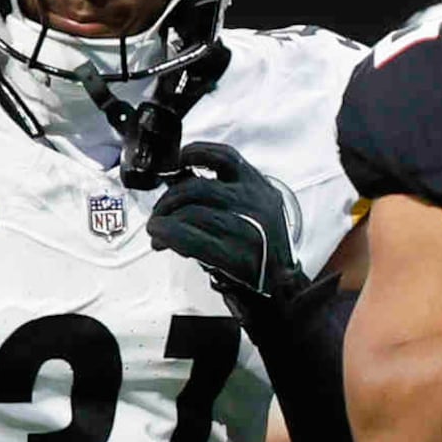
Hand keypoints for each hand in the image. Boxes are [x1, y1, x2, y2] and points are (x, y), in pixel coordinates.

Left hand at [148, 141, 296, 303]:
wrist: (284, 289)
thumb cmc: (264, 251)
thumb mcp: (256, 211)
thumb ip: (226, 196)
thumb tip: (180, 185)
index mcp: (260, 188)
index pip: (226, 157)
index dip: (196, 152)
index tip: (178, 160)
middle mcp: (255, 203)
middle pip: (198, 187)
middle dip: (169, 199)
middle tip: (159, 213)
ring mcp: (245, 227)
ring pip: (190, 210)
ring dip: (164, 219)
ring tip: (157, 229)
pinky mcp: (233, 254)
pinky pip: (189, 237)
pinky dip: (167, 234)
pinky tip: (160, 238)